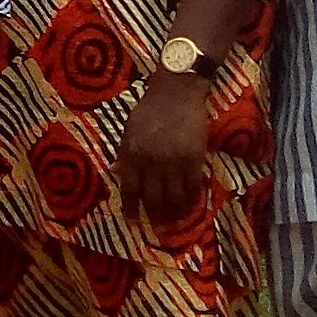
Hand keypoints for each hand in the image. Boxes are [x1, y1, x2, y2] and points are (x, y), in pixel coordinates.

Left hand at [117, 68, 214, 221]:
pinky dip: (193, 198)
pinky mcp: (194, 158)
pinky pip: (193, 186)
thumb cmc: (149, 109)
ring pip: (175, 197)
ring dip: (176, 212)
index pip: (130, 190)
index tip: (134, 221)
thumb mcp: (129, 131)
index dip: (132, 209)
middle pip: (153, 198)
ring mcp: (174, 162)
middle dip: (155, 215)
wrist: (176, 92)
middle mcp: (152, 162)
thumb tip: (121, 175)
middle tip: (158, 224)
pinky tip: (193, 205)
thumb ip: (127, 154)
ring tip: (176, 219)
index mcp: (132, 155)